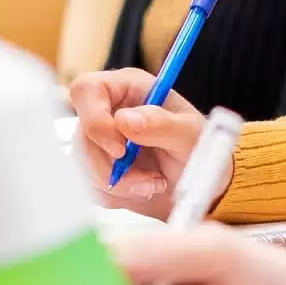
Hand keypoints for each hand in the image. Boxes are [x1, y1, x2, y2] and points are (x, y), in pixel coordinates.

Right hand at [67, 69, 210, 210]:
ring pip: (84, 167)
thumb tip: (124, 120)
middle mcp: (108, 111)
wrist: (203, 186)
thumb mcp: (190, 134)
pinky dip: (119, 196)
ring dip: (121, 184)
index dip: (95, 120)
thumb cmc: (200, 149)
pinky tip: (144, 190)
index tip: (120, 150)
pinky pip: (92, 188)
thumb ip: (161, 124)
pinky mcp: (98, 169)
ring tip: (155, 184)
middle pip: (82, 136)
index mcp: (128, 88)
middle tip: (149, 180)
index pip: (88, 90)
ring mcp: (100, 142)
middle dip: (112, 166)